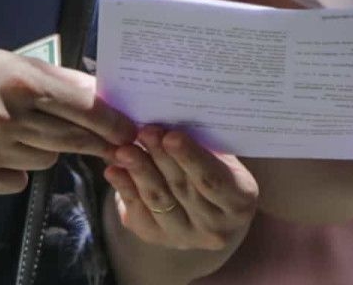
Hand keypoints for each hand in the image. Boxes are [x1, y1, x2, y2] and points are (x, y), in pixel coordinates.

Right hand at [0, 44, 136, 194]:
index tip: (132, 131)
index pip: (83, 107)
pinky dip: (15, 169)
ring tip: (20, 130)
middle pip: (71, 138)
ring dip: (45, 149)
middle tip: (115, 143)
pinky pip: (18, 181)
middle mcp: (7, 118)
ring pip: (45, 160)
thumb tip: (98, 90)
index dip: (113, 121)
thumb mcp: (6, 61)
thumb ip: (53, 79)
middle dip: (96, 141)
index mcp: (19, 82)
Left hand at [105, 127, 258, 251]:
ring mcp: (186, 237)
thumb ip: (205, 145)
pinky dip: (125, 190)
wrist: (210, 210)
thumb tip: (173, 114)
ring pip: (159, 202)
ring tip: (124, 149)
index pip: (213, 180)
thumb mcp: (222, 157)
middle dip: (160, 158)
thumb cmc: (217, 170)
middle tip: (144, 132)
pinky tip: (113, 171)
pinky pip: (139, 214)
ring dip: (140, 172)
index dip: (191, 157)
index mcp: (239, 202)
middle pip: (183, 189)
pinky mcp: (158, 239)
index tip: (171, 135)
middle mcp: (216, 227)